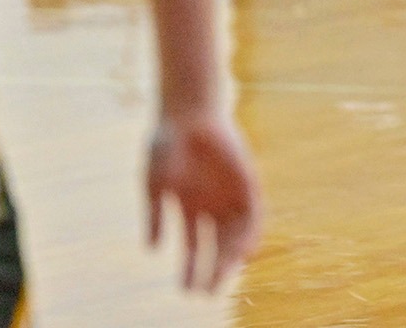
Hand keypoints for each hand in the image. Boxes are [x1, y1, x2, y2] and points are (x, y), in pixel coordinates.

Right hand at [146, 112, 262, 291]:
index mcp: (190, 207)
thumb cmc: (166, 143)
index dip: (191, 269)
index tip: (185, 290)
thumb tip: (152, 250)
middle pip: (217, 246)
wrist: (188, 110)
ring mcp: (230, 193)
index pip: (194, 247)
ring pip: (235, 233)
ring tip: (224, 276)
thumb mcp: (155, 183)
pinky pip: (253, 212)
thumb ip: (155, 215)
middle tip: (205, 295)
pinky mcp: (247, 180)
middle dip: (211, 270)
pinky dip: (250, 232)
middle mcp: (213, 204)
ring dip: (231, 257)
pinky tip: (244, 250)